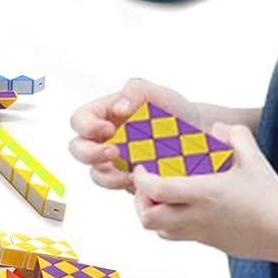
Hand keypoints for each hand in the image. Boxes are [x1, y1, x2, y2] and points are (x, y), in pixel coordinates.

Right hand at [68, 77, 200, 192]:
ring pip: (96, 173)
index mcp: (103, 114)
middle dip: (91, 154)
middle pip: (78, 149)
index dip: (87, 126)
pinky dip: (126, 186)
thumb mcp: (158, 93)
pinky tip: (142, 181)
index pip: (79, 120)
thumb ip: (137, 90)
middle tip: (115, 152)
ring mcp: (114, 162)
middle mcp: (104, 139)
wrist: (199, 134)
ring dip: (108, 176)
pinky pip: (117, 187)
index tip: (108, 128)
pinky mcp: (127, 179)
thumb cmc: (174, 109)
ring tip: (130, 173)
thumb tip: (119, 108)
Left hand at [131, 123, 277, 260]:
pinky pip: (176, 236)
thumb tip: (217, 127)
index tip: (142, 167)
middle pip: (148, 217)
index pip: (157, 190)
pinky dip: (168, 223)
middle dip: (140, 200)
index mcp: (205, 193)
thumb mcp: (254, 158)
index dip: (141, 179)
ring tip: (161, 196)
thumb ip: (235, 135)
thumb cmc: (271, 195)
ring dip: (152, 213)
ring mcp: (201, 233)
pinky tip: (180, 208)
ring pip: (158, 230)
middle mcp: (197, 216)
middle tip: (147, 185)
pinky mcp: (208, 243)